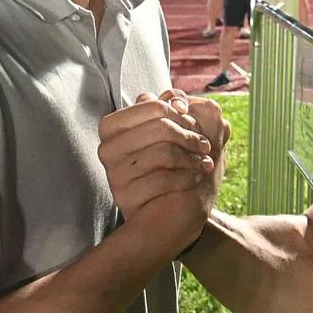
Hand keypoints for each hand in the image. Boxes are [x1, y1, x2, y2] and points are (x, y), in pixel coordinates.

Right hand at [98, 92, 215, 221]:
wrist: (161, 212)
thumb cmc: (166, 164)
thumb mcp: (165, 132)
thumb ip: (169, 108)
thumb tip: (175, 100)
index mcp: (112, 126)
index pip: (152, 106)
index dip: (179, 112)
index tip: (193, 122)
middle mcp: (107, 148)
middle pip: (161, 127)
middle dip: (190, 136)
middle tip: (205, 145)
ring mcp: (114, 172)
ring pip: (163, 153)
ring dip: (192, 158)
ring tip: (204, 162)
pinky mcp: (125, 196)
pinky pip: (162, 179)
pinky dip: (187, 177)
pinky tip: (196, 177)